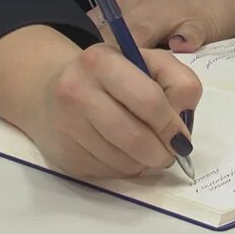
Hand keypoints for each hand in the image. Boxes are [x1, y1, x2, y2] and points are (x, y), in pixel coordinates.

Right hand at [28, 44, 200, 177]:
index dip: (172, 124)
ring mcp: (65, 125)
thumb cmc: (113, 75)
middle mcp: (76, 90)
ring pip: (123, 161)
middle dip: (162, 152)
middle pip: (135, 138)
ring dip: (144, 162)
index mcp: (101, 60)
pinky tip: (121, 152)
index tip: (181, 136)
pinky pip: (107, 173)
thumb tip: (182, 123)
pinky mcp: (63, 154)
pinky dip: (125, 168)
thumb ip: (178, 82)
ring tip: (145, 149)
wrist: (52, 89)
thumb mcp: (149, 62)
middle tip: (170, 153)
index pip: (149, 100)